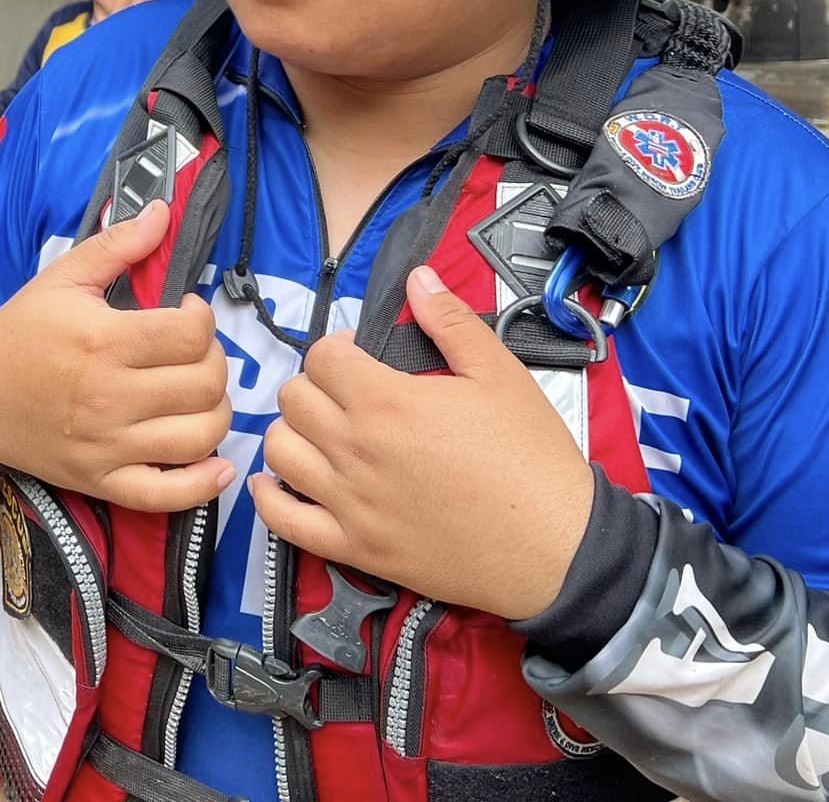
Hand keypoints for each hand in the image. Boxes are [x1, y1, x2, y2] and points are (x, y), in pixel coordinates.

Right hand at [0, 200, 235, 511]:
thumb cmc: (21, 332)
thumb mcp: (62, 278)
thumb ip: (117, 244)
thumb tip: (165, 210)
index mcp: (102, 341)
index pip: (190, 335)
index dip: (203, 318)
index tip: (187, 312)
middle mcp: (110, 397)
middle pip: (204, 384)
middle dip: (214, 361)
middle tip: (194, 352)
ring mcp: (108, 445)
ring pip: (199, 437)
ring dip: (216, 412)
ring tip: (197, 393)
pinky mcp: (102, 480)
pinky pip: (168, 494)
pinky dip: (203, 483)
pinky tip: (217, 463)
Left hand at [248, 266, 595, 621]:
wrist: (558, 548)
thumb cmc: (532, 461)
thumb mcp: (501, 375)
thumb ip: (450, 321)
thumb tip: (417, 279)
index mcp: (387, 401)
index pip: (322, 357)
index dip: (338, 348)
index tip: (359, 357)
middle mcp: (357, 449)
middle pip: (293, 399)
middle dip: (314, 385)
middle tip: (344, 393)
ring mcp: (350, 502)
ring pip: (279, 452)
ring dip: (292, 433)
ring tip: (321, 432)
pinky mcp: (354, 548)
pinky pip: (284, 521)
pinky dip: (270, 499)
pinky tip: (281, 482)